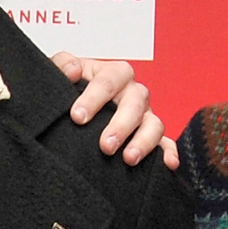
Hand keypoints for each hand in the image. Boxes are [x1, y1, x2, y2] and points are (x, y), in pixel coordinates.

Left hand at [57, 54, 178, 169]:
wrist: (70, 109)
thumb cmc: (69, 88)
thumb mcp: (59, 71)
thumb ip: (62, 64)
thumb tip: (74, 70)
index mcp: (113, 73)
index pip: (109, 80)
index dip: (94, 98)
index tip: (78, 117)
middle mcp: (132, 92)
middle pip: (136, 102)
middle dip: (121, 125)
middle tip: (105, 145)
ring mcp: (144, 115)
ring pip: (153, 124)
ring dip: (144, 141)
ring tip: (128, 159)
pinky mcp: (149, 135)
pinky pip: (165, 143)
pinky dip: (168, 152)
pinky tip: (168, 164)